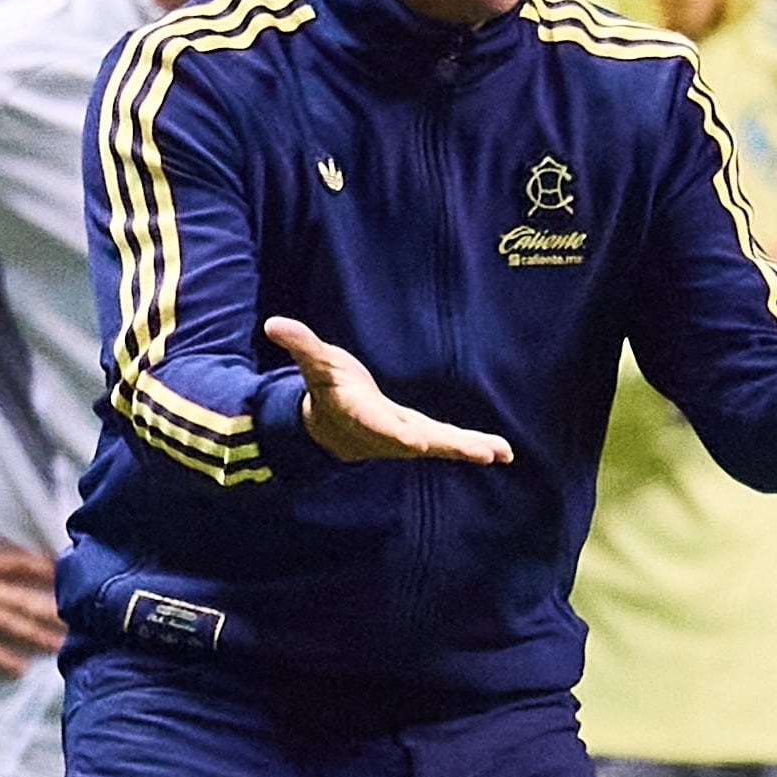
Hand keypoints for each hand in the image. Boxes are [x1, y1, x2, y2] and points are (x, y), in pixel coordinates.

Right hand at [0, 544, 64, 673]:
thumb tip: (8, 577)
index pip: (18, 563)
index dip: (45, 569)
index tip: (69, 577)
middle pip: (20, 597)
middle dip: (51, 610)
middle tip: (77, 620)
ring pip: (6, 622)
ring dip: (35, 635)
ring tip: (58, 646)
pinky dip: (1, 658)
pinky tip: (19, 669)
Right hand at [264, 318, 513, 464]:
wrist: (329, 427)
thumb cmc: (325, 387)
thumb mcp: (315, 362)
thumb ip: (300, 344)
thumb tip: (274, 323)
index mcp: (360, 413)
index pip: (378, 423)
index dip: (395, 433)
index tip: (415, 442)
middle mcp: (387, 431)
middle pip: (419, 440)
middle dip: (447, 446)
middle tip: (478, 453)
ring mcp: (406, 437)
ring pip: (440, 445)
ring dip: (469, 449)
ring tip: (499, 454)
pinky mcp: (421, 436)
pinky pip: (450, 444)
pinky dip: (474, 448)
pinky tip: (503, 454)